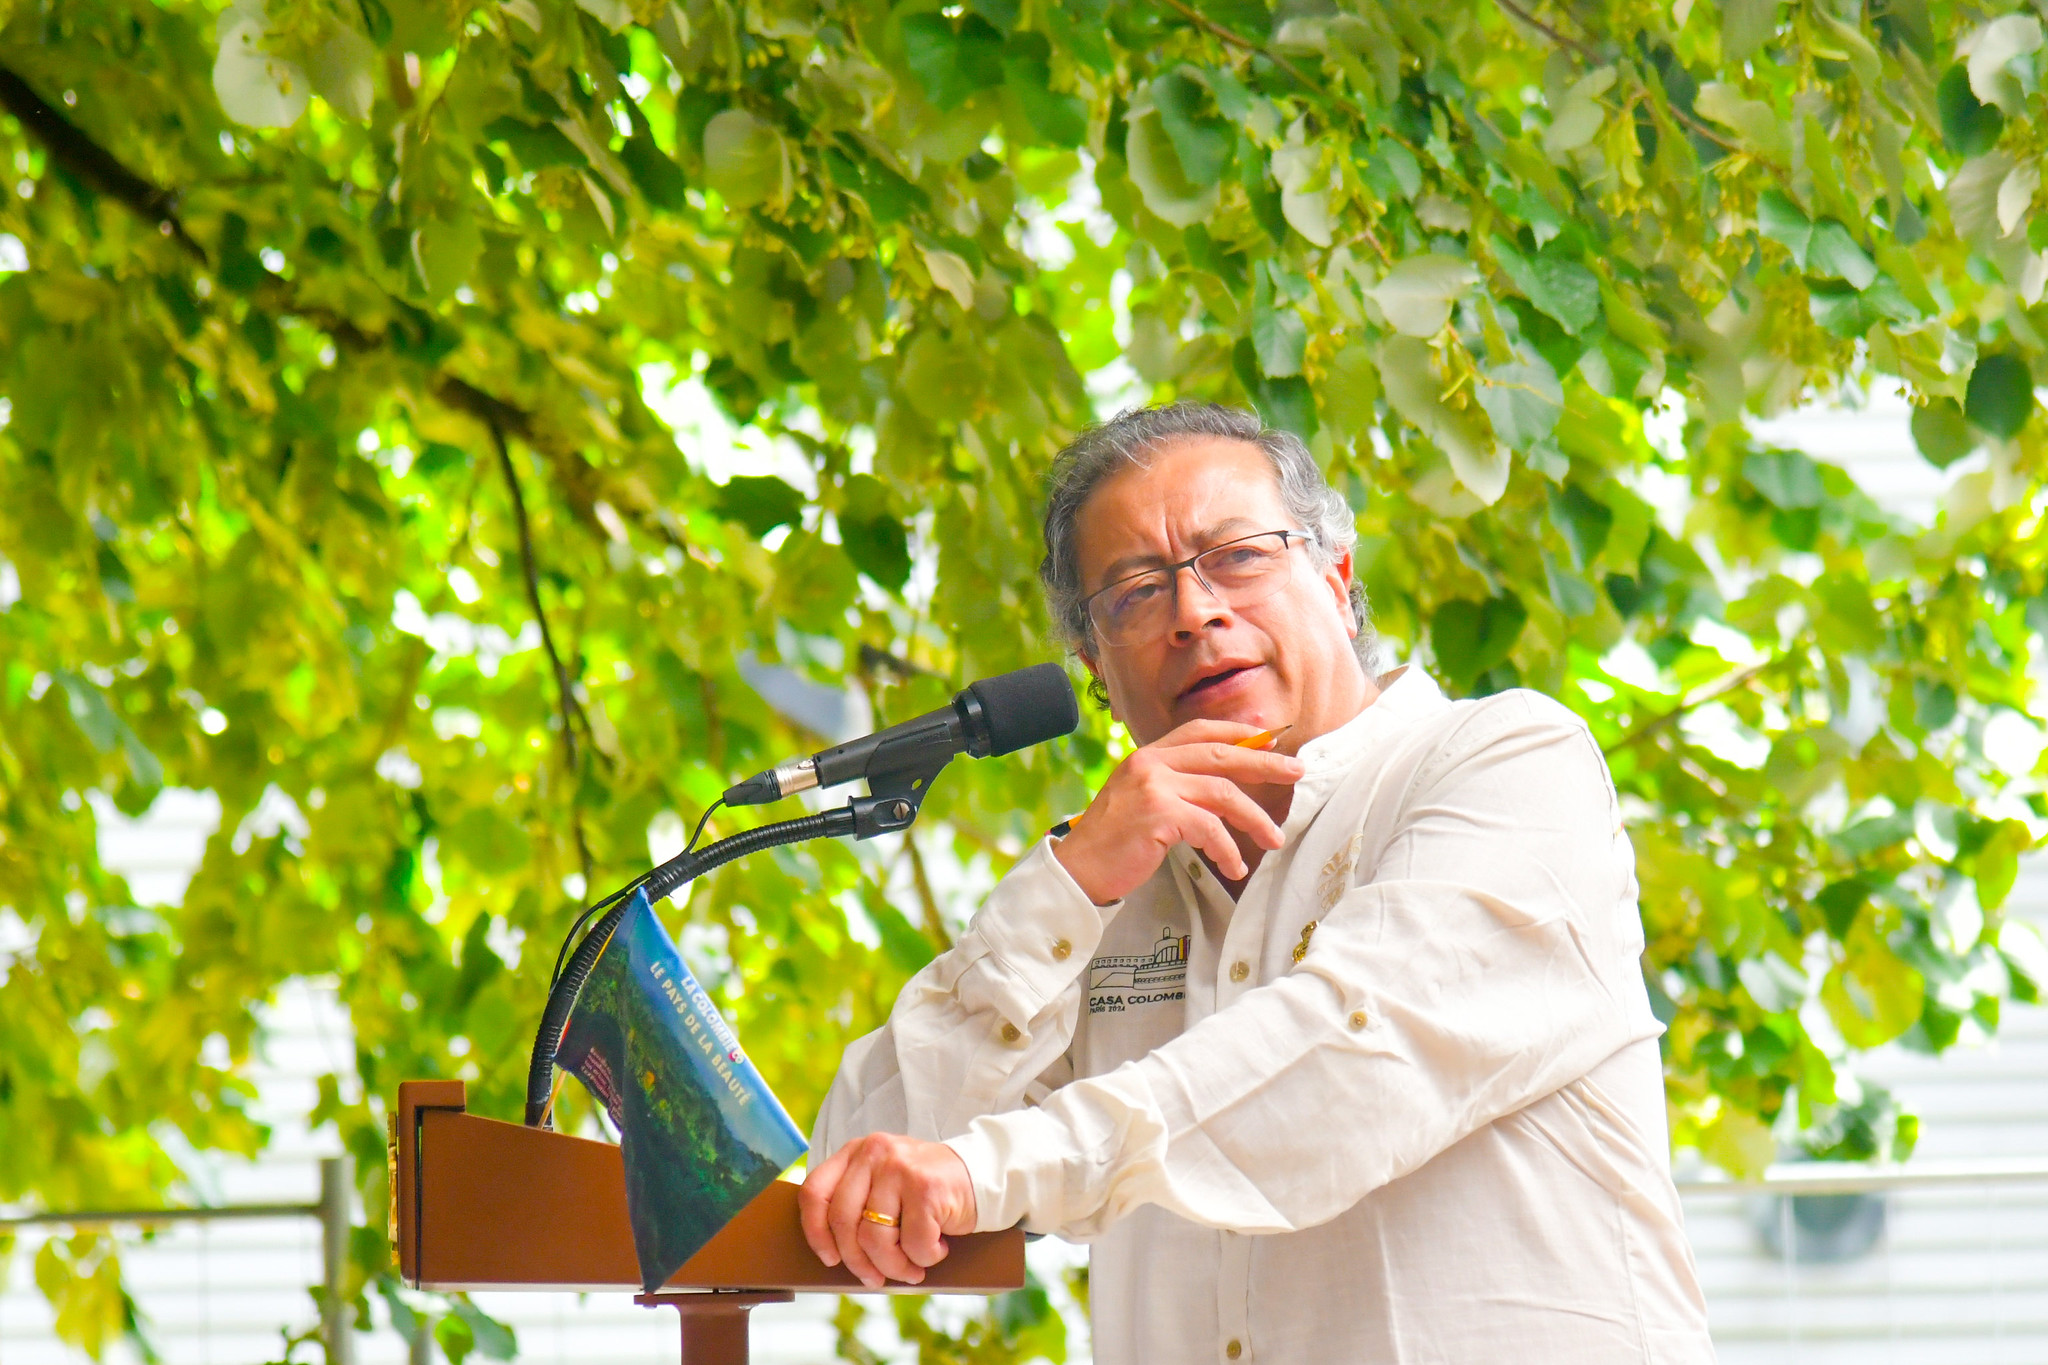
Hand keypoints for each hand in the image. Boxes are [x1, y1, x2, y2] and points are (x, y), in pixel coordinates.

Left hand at [799, 1133, 977, 1287]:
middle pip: (843, 1223)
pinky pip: (912, 1243)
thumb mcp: (885, 1185)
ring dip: (894, 1266)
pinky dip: (925, 1257)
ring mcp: (900, 1167)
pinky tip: (937, 1249)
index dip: (816, 1233)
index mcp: (857, 1152)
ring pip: (875, 1238)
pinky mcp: (926, 1187)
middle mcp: (874, 1153)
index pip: (814, 1193)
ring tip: (911, 1268)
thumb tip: (833, 1255)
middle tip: (876, 1278)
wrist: (983, 1174)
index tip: (830, 1258)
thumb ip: (857, 1203)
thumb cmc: (927, 1191)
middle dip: (859, 1262)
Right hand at [1053, 720, 1304, 903]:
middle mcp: (1151, 763)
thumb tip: (1224, 786)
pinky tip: (1234, 865)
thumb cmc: (1114, 842)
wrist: (1077, 869)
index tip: (1271, 741)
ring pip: (1223, 793)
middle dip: (1265, 764)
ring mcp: (1153, 786)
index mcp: (1148, 755)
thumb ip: (1175, 786)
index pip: (1201, 731)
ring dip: (1254, 818)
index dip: (1239, 734)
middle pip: (1221, 755)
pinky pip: (1209, 828)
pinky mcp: (1157, 814)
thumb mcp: (1143, 801)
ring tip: (1274, 838)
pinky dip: (1228, 849)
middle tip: (1297, 772)